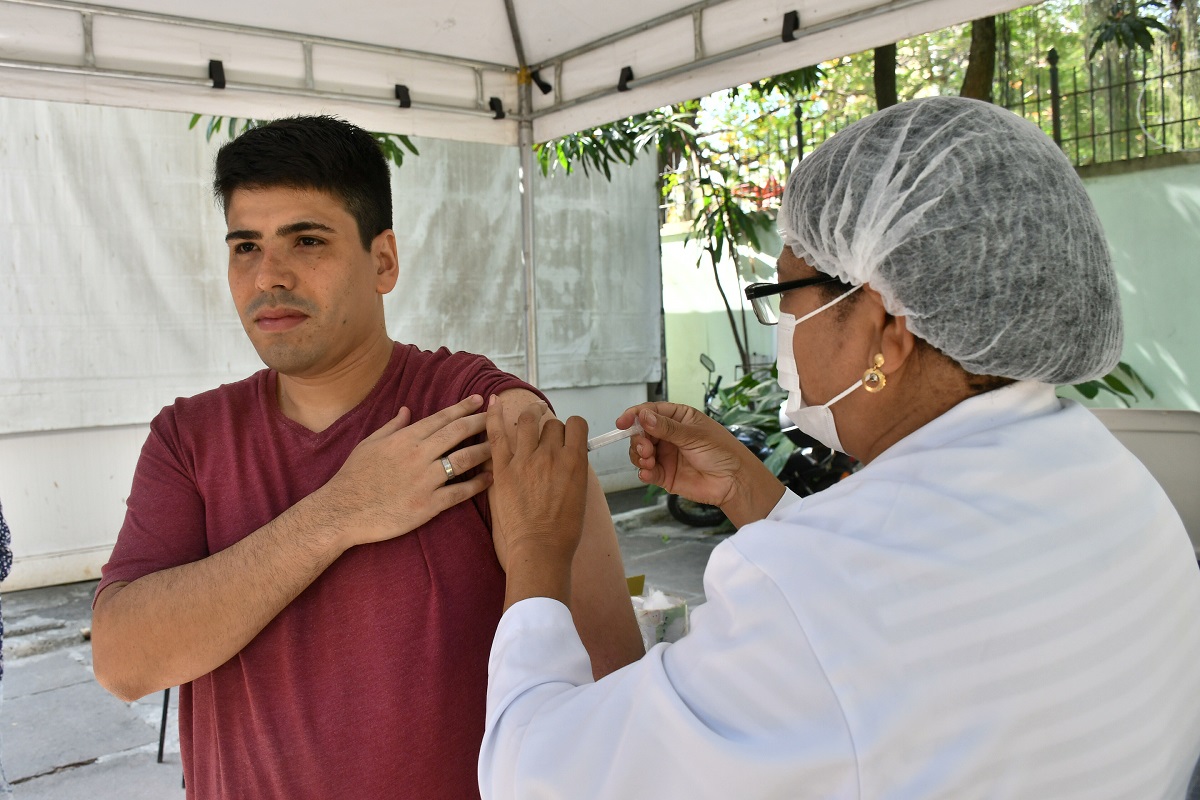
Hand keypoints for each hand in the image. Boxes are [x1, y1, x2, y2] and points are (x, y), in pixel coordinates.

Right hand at [323, 394, 493, 548]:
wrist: (342, 511)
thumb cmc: (354, 477)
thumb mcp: (369, 444)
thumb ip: (392, 426)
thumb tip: (406, 409)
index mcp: (405, 439)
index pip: (441, 418)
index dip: (462, 407)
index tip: (479, 400)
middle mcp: (418, 455)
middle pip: (457, 433)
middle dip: (481, 422)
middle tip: (499, 417)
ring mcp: (424, 480)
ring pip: (463, 460)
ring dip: (484, 451)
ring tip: (501, 446)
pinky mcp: (427, 505)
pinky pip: (459, 492)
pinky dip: (477, 484)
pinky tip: (490, 479)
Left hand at [486, 397, 589, 576]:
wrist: (540, 547)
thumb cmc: (564, 529)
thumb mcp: (580, 493)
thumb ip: (574, 469)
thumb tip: (568, 455)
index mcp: (575, 460)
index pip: (577, 425)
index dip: (572, 428)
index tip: (568, 435)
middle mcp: (552, 454)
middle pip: (552, 425)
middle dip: (551, 429)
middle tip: (546, 440)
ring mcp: (526, 459)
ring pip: (528, 421)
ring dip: (530, 414)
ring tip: (530, 414)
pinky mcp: (503, 469)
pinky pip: (498, 434)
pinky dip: (495, 415)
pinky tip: (493, 401)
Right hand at [616, 402, 781, 524]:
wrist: (733, 482)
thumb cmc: (720, 451)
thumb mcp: (694, 435)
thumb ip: (666, 428)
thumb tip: (643, 416)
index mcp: (678, 418)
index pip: (650, 412)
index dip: (634, 416)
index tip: (622, 422)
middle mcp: (668, 435)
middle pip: (641, 433)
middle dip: (638, 440)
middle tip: (645, 449)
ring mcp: (665, 455)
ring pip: (640, 452)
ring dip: (639, 456)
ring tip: (648, 461)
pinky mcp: (665, 475)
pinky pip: (647, 471)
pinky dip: (643, 472)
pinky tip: (648, 473)